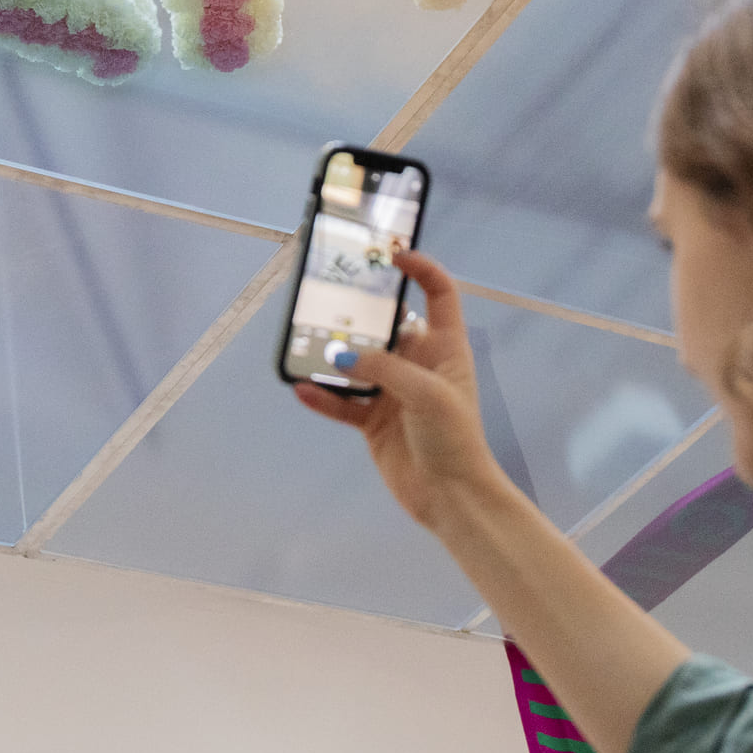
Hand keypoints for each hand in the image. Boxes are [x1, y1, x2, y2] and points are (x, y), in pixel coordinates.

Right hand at [294, 248, 504, 528]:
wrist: (451, 497)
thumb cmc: (453, 437)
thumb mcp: (426, 394)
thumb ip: (383, 369)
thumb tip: (338, 356)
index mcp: (444, 348)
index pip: (439, 295)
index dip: (422, 270)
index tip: (393, 255)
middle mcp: (417, 363)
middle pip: (387, 325)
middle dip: (359, 311)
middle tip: (328, 293)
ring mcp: (393, 392)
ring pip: (357, 362)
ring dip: (333, 354)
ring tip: (304, 339)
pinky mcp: (372, 421)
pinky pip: (342, 401)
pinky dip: (322, 396)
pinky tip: (299, 388)